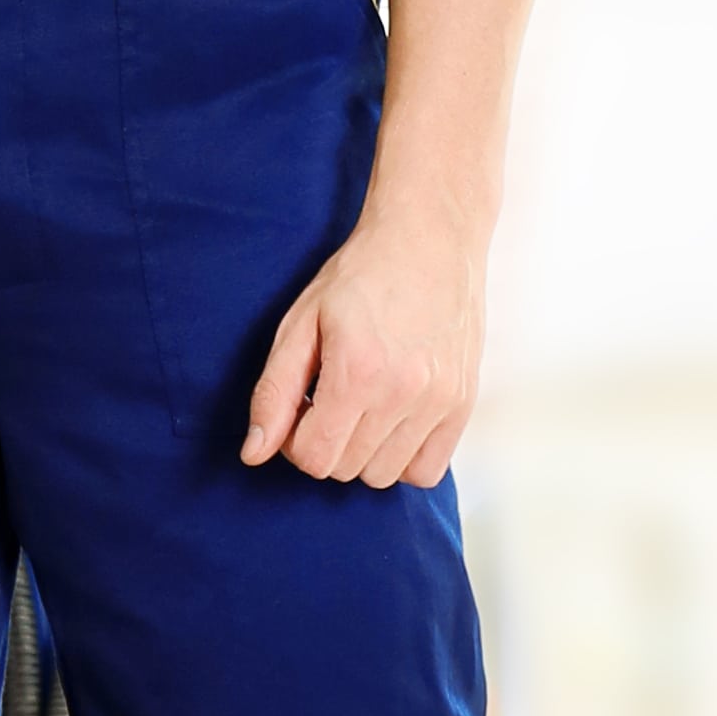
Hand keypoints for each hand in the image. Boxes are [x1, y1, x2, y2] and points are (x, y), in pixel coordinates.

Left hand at [240, 195, 484, 488]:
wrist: (430, 238)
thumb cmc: (361, 274)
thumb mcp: (301, 323)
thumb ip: (273, 393)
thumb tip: (253, 454)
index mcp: (356, 372)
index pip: (313, 458)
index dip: (294, 441)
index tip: (300, 407)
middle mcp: (403, 393)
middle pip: (345, 470)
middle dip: (326, 443)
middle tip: (329, 399)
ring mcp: (439, 401)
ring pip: (383, 476)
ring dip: (362, 452)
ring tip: (362, 406)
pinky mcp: (463, 404)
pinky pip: (427, 471)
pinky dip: (403, 458)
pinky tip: (391, 421)